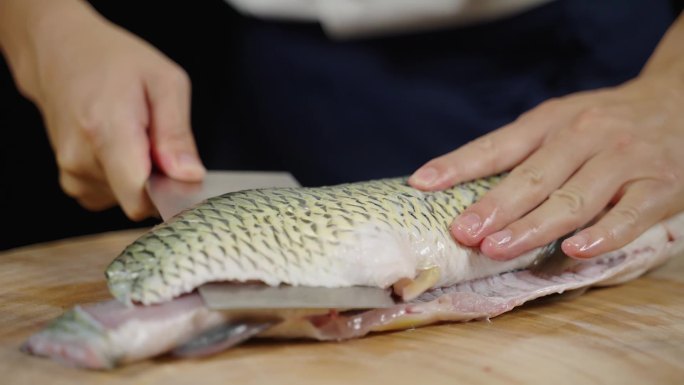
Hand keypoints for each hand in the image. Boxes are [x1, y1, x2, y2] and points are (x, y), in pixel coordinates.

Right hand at [0, 0, 204, 219]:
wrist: (60, 53)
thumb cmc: (115, 61)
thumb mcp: (165, 82)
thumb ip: (177, 134)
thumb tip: (189, 176)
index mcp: (106, 131)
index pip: (140, 199)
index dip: (170, 193)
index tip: (182, 174)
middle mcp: (81, 159)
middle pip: (139, 199)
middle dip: (159, 178)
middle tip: (156, 139)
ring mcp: (71, 173)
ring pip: (127, 199)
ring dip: (141, 175)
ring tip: (134, 135)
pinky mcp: (70, 181)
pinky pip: (112, 195)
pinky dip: (124, 178)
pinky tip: (120, 146)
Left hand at [409, 14, 683, 260]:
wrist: (679, 102)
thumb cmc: (604, 122)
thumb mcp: (560, 121)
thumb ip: (520, 151)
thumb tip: (460, 188)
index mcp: (551, 121)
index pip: (498, 145)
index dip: (459, 164)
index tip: (422, 183)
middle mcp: (584, 136)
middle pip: (533, 176)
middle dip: (495, 206)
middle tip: (463, 232)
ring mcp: (623, 160)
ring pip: (574, 198)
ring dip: (533, 226)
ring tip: (497, 247)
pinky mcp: (661, 185)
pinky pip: (631, 214)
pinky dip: (604, 233)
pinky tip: (574, 249)